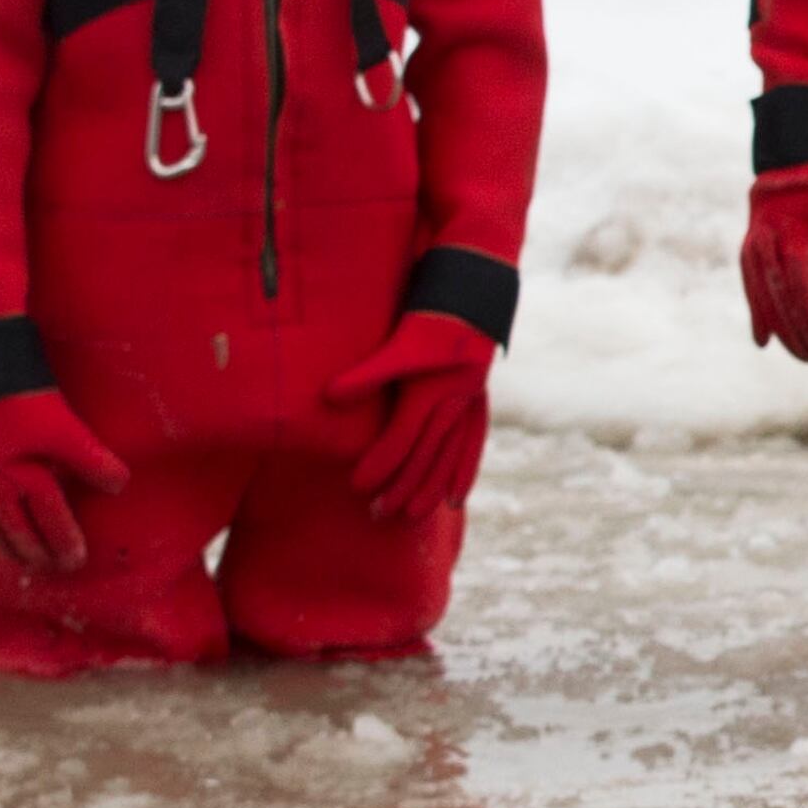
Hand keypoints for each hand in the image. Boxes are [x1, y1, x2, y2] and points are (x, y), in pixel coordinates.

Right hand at [0, 387, 130, 574]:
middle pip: (21, 526)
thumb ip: (92, 459)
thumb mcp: (67, 427)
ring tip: (33, 565)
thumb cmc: (32, 399)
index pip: (48, 512)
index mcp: (24, 466)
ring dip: (13, 549)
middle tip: (64, 567)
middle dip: (43, 550)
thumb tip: (120, 487)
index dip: (65, 537)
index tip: (81, 558)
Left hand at [320, 309, 496, 521]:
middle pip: (426, 456)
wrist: (471, 291)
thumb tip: (329, 399)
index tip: (359, 487)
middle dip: (402, 488)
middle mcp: (453, 403)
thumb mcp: (396, 341)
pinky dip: (465, 472)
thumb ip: (367, 374)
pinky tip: (456, 498)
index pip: (402, 439)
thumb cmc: (427, 314)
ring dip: (431, 489)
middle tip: (378, 515)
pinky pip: (473, 444)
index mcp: (430, 391)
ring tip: (414, 516)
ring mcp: (469, 403)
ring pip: (450, 456)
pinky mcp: (478, 399)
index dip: (380, 465)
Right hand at [742, 162, 807, 361]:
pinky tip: (763, 344)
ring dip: (782, 332)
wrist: (785, 165)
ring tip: (805, 356)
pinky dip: (758, 317)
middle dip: (797, 332)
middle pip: (779, 298)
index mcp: (787, 232)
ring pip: (764, 300)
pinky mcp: (749, 256)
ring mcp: (753, 252)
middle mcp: (765, 245)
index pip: (798, 282)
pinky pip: (752, 292)